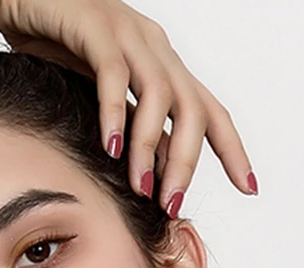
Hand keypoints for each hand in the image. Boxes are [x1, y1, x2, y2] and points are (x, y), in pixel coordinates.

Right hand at [0, 0, 255, 213]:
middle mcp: (154, 45)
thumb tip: (159, 174)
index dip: (231, 149)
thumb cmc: (55, 46)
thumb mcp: (104, 96)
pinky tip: (111, 149)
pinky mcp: (93, 26)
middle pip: (192, 108)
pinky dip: (114, 113)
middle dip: (187, 163)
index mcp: (163, 63)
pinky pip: (112, 73)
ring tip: (141, 188)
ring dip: (150, 147)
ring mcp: (127, 33)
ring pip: (158, 94)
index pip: (209, 111)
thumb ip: (133, 127)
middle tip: (171, 205)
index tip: (248, 188)